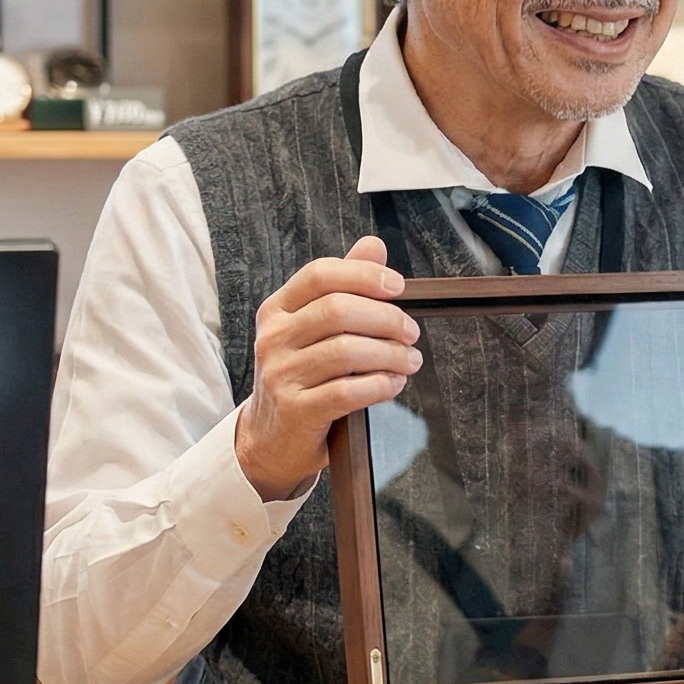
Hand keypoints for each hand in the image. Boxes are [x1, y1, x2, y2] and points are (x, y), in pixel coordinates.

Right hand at [234, 236, 422, 501]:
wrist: (272, 438)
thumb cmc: (303, 374)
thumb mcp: (314, 328)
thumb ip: (344, 286)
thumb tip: (374, 245)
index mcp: (277, 309)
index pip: (320, 274)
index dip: (363, 275)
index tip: (398, 286)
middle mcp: (273, 338)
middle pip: (337, 310)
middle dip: (385, 318)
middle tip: (411, 332)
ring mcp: (280, 375)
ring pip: (346, 351)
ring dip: (390, 354)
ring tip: (411, 360)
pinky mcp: (295, 410)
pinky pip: (347, 391)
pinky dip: (380, 384)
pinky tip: (394, 383)